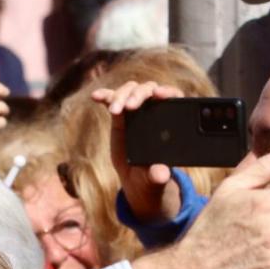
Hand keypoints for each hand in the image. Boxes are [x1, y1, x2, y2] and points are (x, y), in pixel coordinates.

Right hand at [96, 81, 186, 223]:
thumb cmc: (151, 176)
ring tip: (113, 110)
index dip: (168, 91)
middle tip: (129, 106)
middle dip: (138, 94)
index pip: (173, 97)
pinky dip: (105, 95)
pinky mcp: (120, 114)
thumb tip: (161, 174)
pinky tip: (96, 96)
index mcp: (170, 120)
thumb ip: (159, 175)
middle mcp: (154, 111)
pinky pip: (112, 99)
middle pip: (149, 90)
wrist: (136, 178)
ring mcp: (136, 110)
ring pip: (130, 91)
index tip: (158, 95)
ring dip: (121, 95)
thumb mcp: (156, 178)